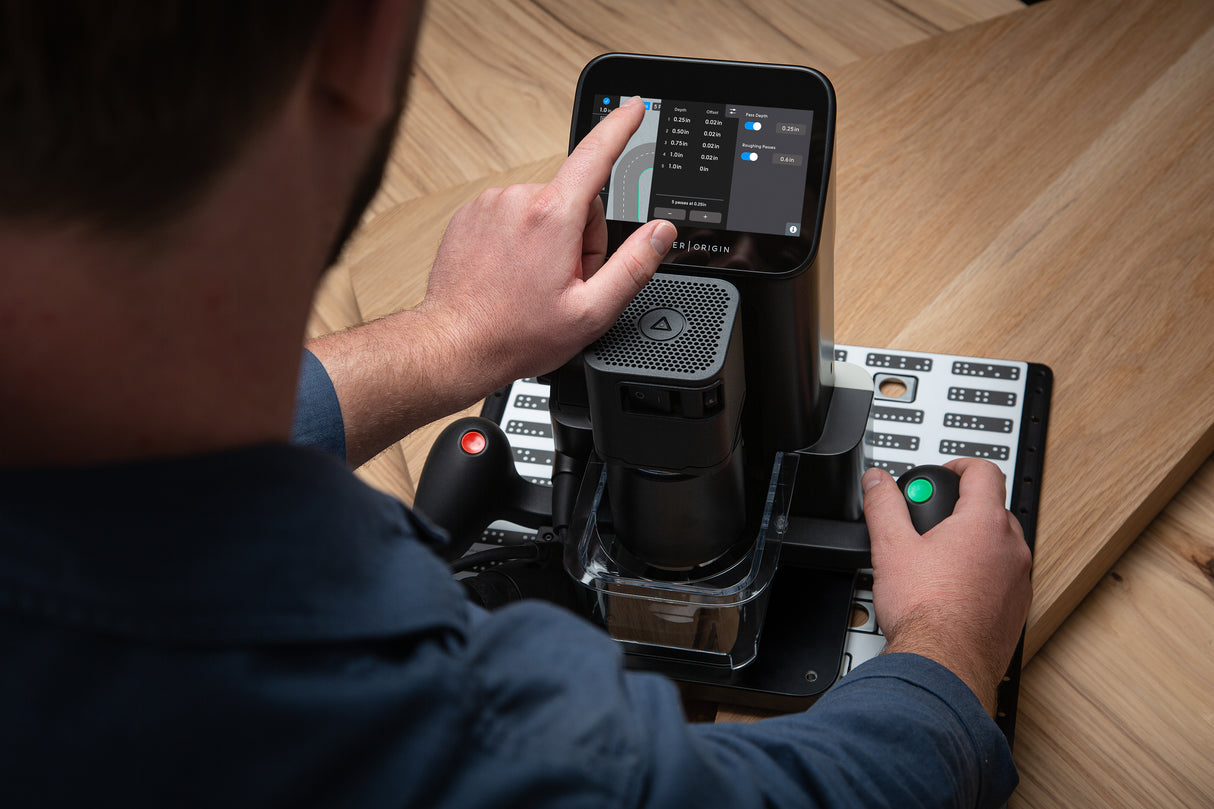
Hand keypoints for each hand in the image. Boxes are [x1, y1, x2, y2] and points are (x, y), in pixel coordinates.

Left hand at [419, 96, 677, 390]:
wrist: (455, 345)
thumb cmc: (515, 334)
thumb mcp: (591, 312)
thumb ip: (634, 266)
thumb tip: (660, 233)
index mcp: (552, 217)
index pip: (595, 155)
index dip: (621, 127)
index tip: (634, 107)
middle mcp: (518, 200)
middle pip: (574, 200)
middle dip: (580, 238)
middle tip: (565, 281)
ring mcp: (489, 205)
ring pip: (543, 209)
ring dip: (549, 240)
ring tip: (534, 282)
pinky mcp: (470, 215)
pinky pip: (513, 216)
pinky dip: (520, 240)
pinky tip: (512, 274)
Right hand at [861, 459, 1032, 714]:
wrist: (944, 665)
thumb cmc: (925, 611)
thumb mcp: (890, 547)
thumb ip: (884, 505)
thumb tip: (876, 481)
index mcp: (984, 524)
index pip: (985, 473)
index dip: (961, 466)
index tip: (944, 474)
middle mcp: (1012, 549)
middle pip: (992, 509)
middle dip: (961, 509)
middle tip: (930, 522)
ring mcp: (1019, 581)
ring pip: (1000, 545)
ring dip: (973, 543)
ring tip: (937, 559)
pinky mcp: (1017, 609)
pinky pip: (1003, 577)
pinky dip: (982, 574)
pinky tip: (950, 590)